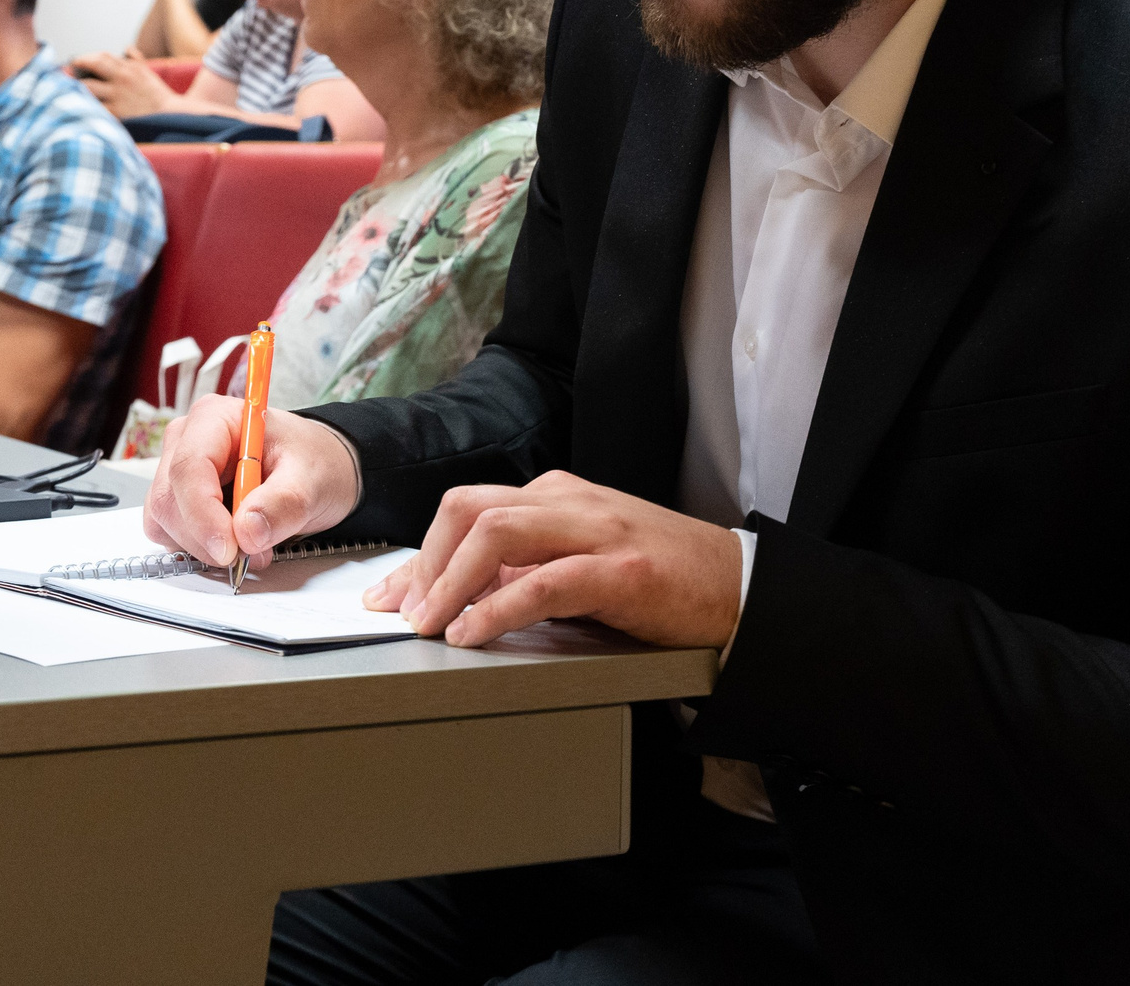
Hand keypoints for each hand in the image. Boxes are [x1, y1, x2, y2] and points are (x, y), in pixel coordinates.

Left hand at [69, 51, 175, 120]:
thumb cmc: (156, 94)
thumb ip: (135, 58)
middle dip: (75, 70)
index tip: (76, 62)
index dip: (85, 58)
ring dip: (75, 88)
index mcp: (128, 69)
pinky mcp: (117, 114)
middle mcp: (122, 80)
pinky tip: (76, 108)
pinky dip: (84, 108)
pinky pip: (95, 110)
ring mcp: (118, 97)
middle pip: (92, 68)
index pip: (101, 57)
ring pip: (89, 89)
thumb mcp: (148, 72)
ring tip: (65, 90)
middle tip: (63, 74)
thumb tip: (126, 49)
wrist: (171, 114)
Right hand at [143, 393, 361, 567]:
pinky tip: (235, 541)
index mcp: (215, 418)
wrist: (315, 471)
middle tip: (252, 552)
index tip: (229, 548)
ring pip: (164, 521)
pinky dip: (200, 548)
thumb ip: (283, 503)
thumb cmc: (311, 462)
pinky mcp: (177, 499)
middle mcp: (187, 440)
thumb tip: (247, 531)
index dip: (202, 512)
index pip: (189, 467)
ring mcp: (176, 470)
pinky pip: (170, 533)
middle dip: (206, 537)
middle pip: (169, 498)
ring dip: (203, 546)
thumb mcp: (310, 480)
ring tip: (252, 544)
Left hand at [362, 471, 744, 649]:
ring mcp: (597, 531)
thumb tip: (463, 596)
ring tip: (428, 624)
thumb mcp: (582, 562)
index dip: (420, 554)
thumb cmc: (663, 578)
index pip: (467, 509)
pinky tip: (475, 633)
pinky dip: (499, 608)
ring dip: (449, 582)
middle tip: (401, 613)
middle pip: (468, 510)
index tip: (390, 594)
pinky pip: (544, 582)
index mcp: (556, 496)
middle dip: (423, 563)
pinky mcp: (623, 570)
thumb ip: (528, 569)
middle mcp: (570, 502)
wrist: (740, 587)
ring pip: (497, 534)